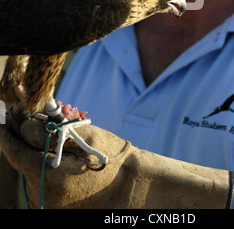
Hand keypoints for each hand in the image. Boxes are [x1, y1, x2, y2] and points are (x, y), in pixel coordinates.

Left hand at [0, 118, 233, 208]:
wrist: (129, 186)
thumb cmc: (108, 155)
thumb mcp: (83, 136)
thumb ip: (50, 131)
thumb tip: (25, 125)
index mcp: (50, 174)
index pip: (15, 151)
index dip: (7, 133)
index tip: (3, 118)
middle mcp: (43, 193)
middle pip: (20, 160)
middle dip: (21, 139)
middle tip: (21, 118)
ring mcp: (48, 202)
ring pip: (28, 169)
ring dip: (32, 151)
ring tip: (46, 136)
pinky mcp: (53, 206)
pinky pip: (38, 180)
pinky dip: (40, 164)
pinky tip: (52, 154)